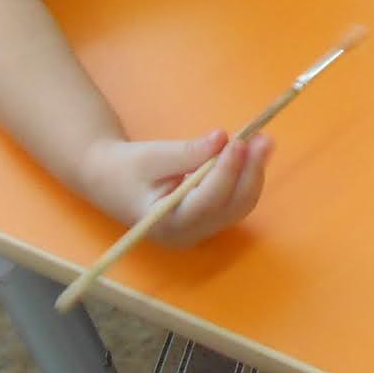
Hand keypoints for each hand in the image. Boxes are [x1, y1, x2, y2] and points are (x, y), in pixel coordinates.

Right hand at [77, 129, 271, 246]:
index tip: (240, 141)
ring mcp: (200, 230)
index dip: (227, 170)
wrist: (109, 179)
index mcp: (168, 223)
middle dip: (250, 171)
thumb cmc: (125, 169)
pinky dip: (245, 176)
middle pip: (231, 206)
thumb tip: (222, 139)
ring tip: (263, 141)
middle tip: (263, 138)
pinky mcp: (207, 219)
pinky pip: (234, 200)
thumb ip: (188, 152)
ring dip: (253, 172)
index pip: (208, 200)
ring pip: (239, 204)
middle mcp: (189, 234)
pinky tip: (252, 154)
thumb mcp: (152, 156)